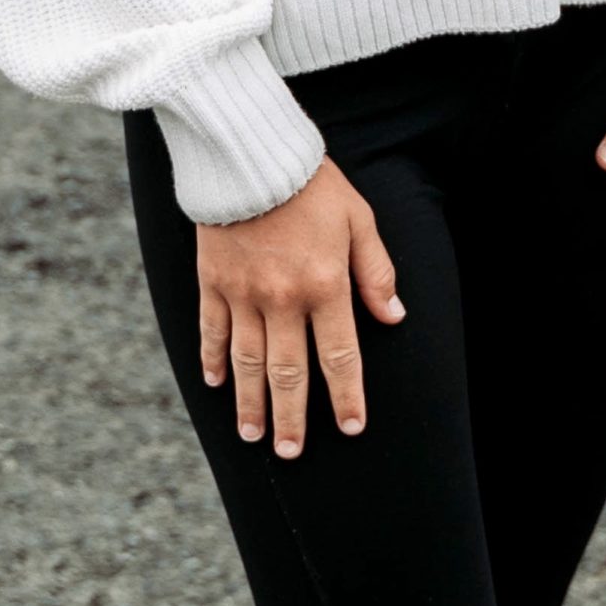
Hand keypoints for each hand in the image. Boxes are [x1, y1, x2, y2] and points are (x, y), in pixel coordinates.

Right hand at [196, 157, 405, 457]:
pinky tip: (216, 384)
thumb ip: (375, 271)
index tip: (351, 428)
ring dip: (251, 402)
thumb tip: (394, 317)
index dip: (346, 396)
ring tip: (254, 436)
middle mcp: (282, 298)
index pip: (339, 356)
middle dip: (292, 418)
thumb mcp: (358, 219)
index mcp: (324, 285)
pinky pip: (212, 330)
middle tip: (290, 452)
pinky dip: (212, 360)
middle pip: (288, 372)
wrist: (249, 153)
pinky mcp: (212, 280)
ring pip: (247, 362)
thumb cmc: (312, 184)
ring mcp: (243, 293)